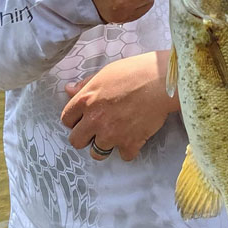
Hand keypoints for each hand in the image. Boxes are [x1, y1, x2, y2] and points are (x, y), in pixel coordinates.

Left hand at [61, 51, 179, 160]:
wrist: (161, 81)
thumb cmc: (135, 71)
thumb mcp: (105, 72)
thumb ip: (86, 85)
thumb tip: (69, 89)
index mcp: (86, 100)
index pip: (66, 119)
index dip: (75, 120)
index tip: (83, 119)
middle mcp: (95, 120)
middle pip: (76, 141)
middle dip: (85, 136)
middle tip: (98, 129)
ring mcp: (112, 134)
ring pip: (97, 153)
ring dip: (106, 145)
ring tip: (117, 133)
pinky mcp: (130, 143)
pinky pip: (124, 156)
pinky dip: (129, 149)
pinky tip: (134, 136)